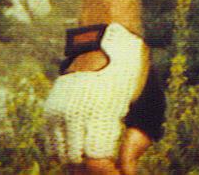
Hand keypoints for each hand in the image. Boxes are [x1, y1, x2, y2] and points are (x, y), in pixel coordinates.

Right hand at [42, 25, 149, 172]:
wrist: (106, 37)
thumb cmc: (135, 71)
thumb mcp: (148, 102)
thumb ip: (139, 139)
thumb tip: (127, 170)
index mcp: (102, 110)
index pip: (97, 163)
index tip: (123, 174)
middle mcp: (75, 112)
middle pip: (77, 165)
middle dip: (96, 172)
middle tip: (114, 169)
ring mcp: (59, 111)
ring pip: (63, 158)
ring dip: (81, 165)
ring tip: (102, 161)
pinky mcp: (51, 109)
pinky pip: (52, 146)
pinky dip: (67, 154)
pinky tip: (86, 151)